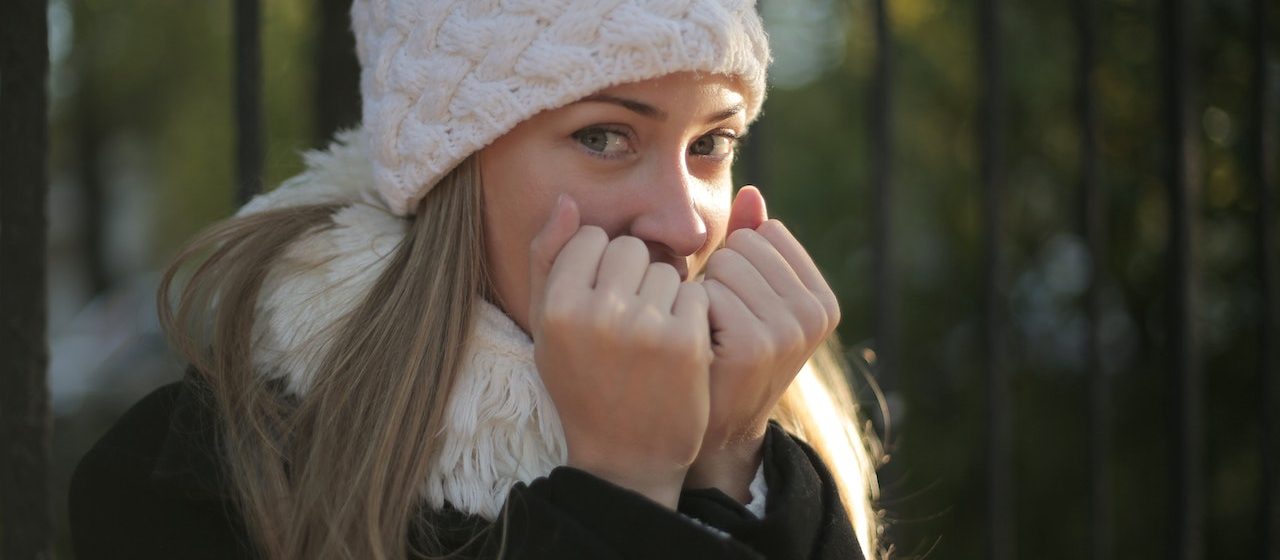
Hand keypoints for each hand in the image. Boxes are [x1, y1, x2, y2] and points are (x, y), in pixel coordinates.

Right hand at [528, 194, 712, 508]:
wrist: (626, 456)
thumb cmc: (583, 383)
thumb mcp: (548, 328)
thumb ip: (549, 260)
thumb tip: (568, 201)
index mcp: (556, 307)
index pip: (589, 238)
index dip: (600, 264)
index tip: (600, 300)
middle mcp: (595, 313)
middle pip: (629, 247)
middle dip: (634, 275)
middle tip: (629, 320)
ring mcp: (642, 327)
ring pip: (665, 267)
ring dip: (665, 293)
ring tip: (651, 335)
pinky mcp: (684, 341)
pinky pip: (694, 292)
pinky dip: (691, 314)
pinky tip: (676, 346)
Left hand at [686, 186, 840, 498]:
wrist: (710, 430)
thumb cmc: (722, 353)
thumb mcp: (747, 296)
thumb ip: (751, 244)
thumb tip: (750, 191)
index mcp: (822, 299)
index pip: (765, 232)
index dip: (736, 262)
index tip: (737, 307)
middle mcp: (816, 314)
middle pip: (744, 245)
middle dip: (719, 276)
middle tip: (718, 326)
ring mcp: (789, 331)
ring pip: (725, 264)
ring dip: (703, 294)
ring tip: (709, 335)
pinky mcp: (754, 345)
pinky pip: (709, 291)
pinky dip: (692, 313)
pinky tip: (699, 347)